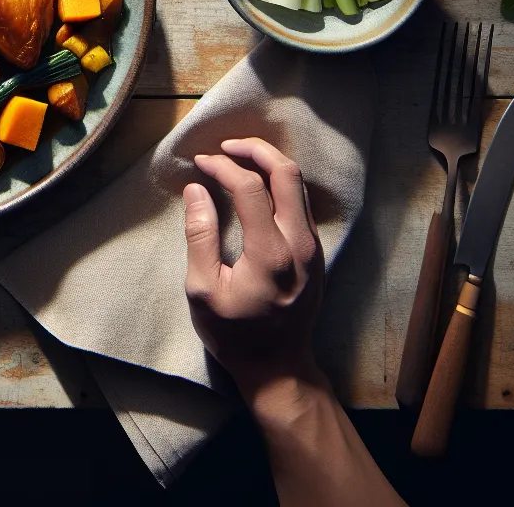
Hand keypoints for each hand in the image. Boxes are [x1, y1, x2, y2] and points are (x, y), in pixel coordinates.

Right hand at [183, 137, 325, 398]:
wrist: (279, 367)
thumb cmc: (234, 334)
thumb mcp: (203, 290)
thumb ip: (199, 236)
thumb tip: (196, 190)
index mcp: (269, 253)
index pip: (250, 188)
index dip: (222, 167)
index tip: (200, 163)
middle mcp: (299, 244)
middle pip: (287, 174)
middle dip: (256, 150)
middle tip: (226, 146)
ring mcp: (313, 248)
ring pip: (299, 187)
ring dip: (270, 164)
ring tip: (240, 158)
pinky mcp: (316, 254)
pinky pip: (301, 204)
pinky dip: (280, 184)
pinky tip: (258, 185)